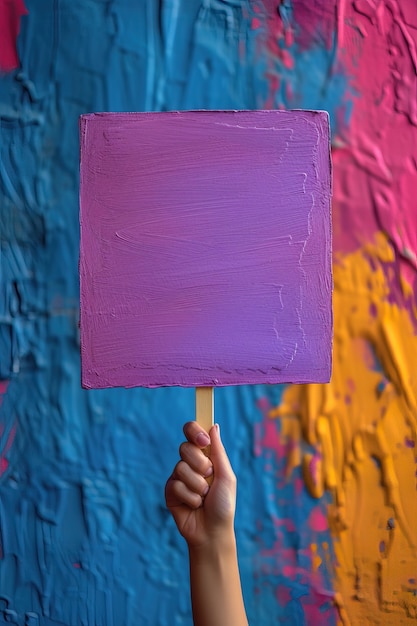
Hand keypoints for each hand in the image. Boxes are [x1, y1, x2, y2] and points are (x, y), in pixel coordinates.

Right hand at [165, 422, 236, 548]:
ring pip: (181, 468)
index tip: (203, 441)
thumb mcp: (226, 476)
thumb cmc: (223, 504)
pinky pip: (175, 484)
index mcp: (205, 456)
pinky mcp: (170, 491)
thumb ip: (218, 451)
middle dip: (200, 464)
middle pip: (185, 448)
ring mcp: (179, 477)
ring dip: (197, 485)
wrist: (213, 531)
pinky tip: (194, 505)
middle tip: (209, 476)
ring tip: (204, 496)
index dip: (194, 431)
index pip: (192, 433)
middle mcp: (190, 463)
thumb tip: (214, 426)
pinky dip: (189, 496)